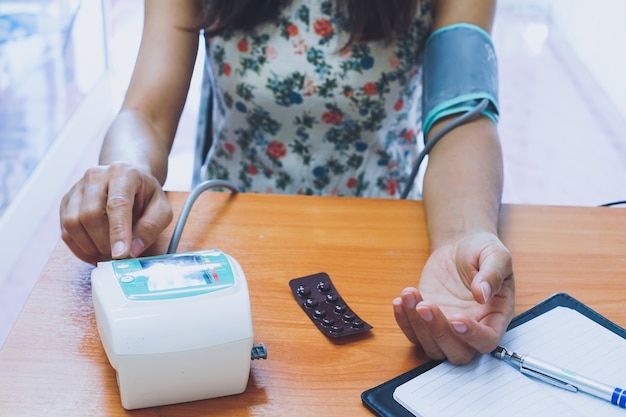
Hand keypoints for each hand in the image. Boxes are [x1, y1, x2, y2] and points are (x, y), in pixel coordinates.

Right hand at [60, 162, 172, 263]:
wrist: (127, 179)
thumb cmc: (145, 195)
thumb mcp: (161, 208)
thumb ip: (151, 227)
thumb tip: (133, 250)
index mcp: (123, 173)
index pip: (117, 204)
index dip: (118, 231)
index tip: (121, 254)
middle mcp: (96, 176)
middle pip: (91, 215)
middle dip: (104, 243)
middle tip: (118, 256)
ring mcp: (77, 188)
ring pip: (73, 223)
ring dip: (90, 247)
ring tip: (107, 253)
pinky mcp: (66, 202)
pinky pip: (65, 230)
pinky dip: (79, 248)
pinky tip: (94, 252)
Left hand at [393, 232, 513, 363]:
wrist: (459, 248)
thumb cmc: (482, 252)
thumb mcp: (495, 254)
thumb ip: (493, 274)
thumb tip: (482, 294)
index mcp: (495, 318)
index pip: (487, 340)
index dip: (472, 336)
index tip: (456, 319)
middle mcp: (472, 330)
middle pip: (457, 352)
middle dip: (439, 332)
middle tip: (425, 306)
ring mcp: (447, 329)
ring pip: (432, 347)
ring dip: (417, 325)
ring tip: (409, 294)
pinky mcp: (426, 322)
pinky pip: (413, 334)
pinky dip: (403, 321)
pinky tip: (400, 301)